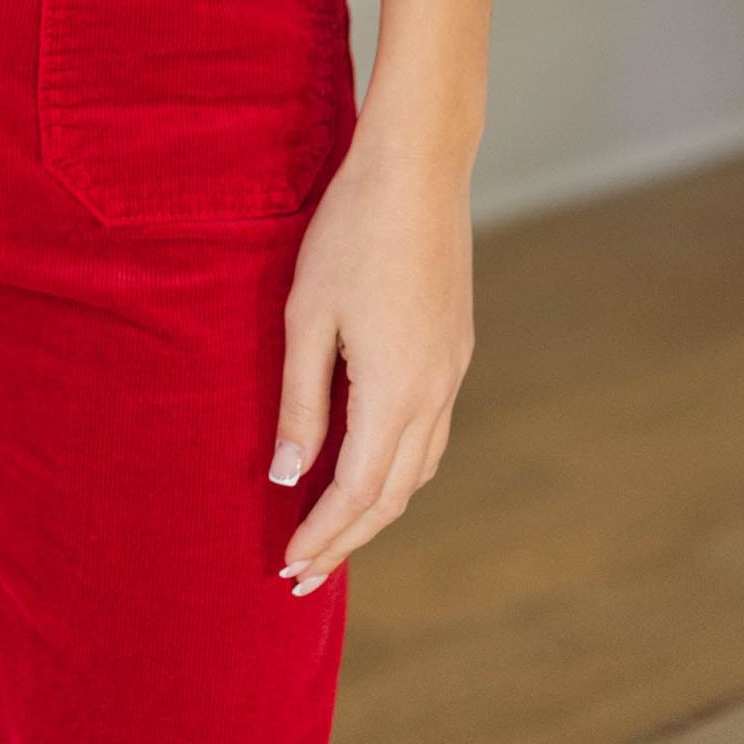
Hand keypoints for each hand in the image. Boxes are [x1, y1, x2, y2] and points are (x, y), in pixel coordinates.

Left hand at [269, 120, 473, 593]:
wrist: (417, 169)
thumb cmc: (349, 233)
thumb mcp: (306, 317)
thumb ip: (300, 402)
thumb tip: (287, 477)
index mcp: (394, 392)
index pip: (355, 494)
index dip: (321, 536)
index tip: (287, 566)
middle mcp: (434, 394)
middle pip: (391, 495)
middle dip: (346, 540)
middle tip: (303, 573)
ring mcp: (452, 371)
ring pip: (417, 468)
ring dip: (376, 508)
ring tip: (332, 531)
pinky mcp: (456, 348)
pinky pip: (430, 432)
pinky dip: (398, 467)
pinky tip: (369, 464)